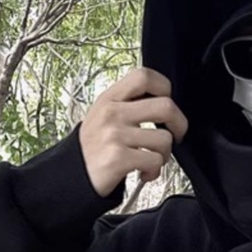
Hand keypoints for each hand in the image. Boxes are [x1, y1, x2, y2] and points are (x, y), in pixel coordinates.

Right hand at [78, 68, 188, 196]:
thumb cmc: (93, 147)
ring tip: (151, 159)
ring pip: (165, 139)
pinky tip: (143, 172)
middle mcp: (112, 113)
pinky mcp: (119, 158)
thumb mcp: (103, 115)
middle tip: (176, 135)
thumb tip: (163, 104)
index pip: (144, 76)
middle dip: (179, 125)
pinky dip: (154, 171)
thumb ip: (128, 104)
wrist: (72, 175)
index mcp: (110, 99)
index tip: (167, 103)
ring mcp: (115, 135)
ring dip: (165, 155)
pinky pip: (155, 161)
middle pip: (166, 106)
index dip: (165, 88)